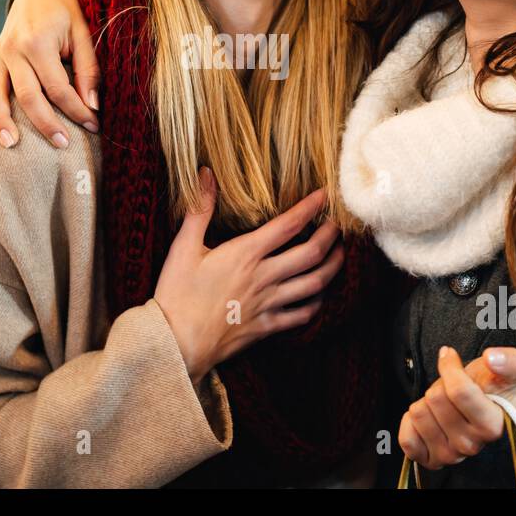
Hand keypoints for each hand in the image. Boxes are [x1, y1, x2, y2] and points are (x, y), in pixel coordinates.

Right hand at [0, 0, 98, 148]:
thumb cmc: (67, 11)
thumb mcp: (84, 34)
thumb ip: (89, 70)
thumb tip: (93, 105)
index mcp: (38, 42)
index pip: (58, 88)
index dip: (77, 110)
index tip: (94, 126)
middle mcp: (13, 50)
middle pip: (27, 96)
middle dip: (45, 124)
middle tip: (62, 145)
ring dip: (1, 123)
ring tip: (10, 146)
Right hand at [154, 167, 345, 383]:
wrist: (176, 342)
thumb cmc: (176, 294)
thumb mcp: (182, 247)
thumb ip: (199, 210)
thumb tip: (205, 174)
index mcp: (245, 254)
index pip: (288, 225)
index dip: (310, 208)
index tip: (324, 195)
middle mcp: (263, 277)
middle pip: (311, 254)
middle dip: (330, 236)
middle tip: (338, 224)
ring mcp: (268, 304)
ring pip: (314, 284)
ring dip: (332, 267)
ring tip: (339, 254)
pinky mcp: (266, 326)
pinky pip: (302, 315)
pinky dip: (316, 302)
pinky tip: (319, 294)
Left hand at [398, 345, 515, 469]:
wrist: (482, 408)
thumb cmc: (494, 386)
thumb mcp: (512, 368)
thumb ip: (510, 361)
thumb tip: (492, 358)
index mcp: (492, 425)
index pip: (458, 391)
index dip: (449, 366)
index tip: (450, 356)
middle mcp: (472, 446)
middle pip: (434, 399)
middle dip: (439, 385)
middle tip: (451, 390)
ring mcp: (450, 456)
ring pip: (418, 414)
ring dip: (425, 402)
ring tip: (442, 405)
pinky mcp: (430, 460)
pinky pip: (407, 438)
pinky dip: (410, 423)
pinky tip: (427, 418)